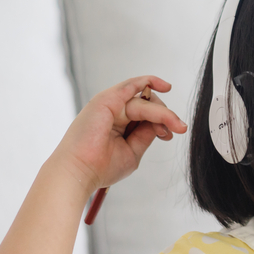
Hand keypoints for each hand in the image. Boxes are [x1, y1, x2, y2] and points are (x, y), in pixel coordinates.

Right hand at [53, 75, 186, 191]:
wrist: (79, 172)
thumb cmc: (100, 167)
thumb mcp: (132, 151)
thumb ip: (146, 134)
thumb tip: (164, 122)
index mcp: (117, 124)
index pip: (146, 114)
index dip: (162, 121)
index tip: (169, 135)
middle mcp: (113, 112)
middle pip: (147, 104)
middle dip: (164, 116)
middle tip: (174, 130)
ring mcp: (109, 104)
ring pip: (144, 101)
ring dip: (162, 112)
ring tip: (174, 125)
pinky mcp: (107, 100)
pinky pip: (132, 85)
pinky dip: (150, 81)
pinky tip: (165, 86)